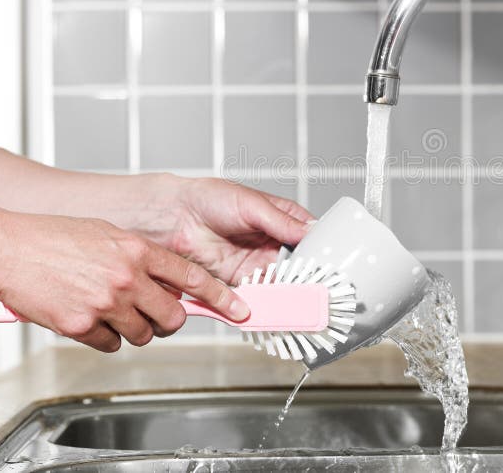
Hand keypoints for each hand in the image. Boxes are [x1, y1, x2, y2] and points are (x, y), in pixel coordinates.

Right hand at [0, 205, 248, 351]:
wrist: (11, 248)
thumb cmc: (56, 238)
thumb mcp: (110, 235)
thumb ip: (142, 257)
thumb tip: (165, 278)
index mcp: (138, 250)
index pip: (193, 277)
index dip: (221, 296)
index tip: (239, 309)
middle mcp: (128, 277)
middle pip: (173, 317)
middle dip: (168, 321)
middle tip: (156, 316)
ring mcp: (106, 303)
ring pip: (143, 334)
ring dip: (134, 329)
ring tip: (113, 311)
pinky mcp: (81, 325)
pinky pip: (110, 344)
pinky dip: (105, 337)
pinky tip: (90, 318)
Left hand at [164, 179, 313, 285]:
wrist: (175, 217)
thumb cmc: (210, 198)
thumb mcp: (252, 205)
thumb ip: (281, 222)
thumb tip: (308, 231)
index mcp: (281, 218)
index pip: (309, 236)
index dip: (319, 250)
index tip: (327, 263)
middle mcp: (272, 242)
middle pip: (298, 264)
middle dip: (306, 276)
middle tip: (315, 286)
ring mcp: (257, 261)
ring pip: (281, 281)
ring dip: (288, 290)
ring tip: (298, 298)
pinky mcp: (240, 279)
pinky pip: (259, 293)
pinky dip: (266, 300)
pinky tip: (274, 303)